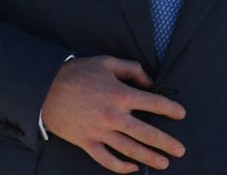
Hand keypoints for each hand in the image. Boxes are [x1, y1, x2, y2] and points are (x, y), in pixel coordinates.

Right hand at [40, 56, 184, 172]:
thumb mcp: (107, 62)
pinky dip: (120, 166)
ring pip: (130, 150)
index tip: (181, 114)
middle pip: (147, 133)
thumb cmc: (78, 73)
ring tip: (165, 163)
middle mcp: (114, 116)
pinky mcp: (87, 143)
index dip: (171, 109)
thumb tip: (149, 81)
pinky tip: (133, 168)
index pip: (154, 104)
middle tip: (181, 150)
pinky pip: (106, 159)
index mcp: (121, 94)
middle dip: (166, 142)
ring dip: (149, 157)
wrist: (45, 89)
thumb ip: (132, 69)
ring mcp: (100, 132)